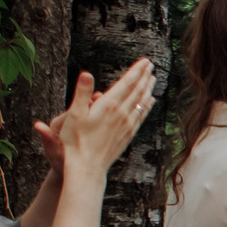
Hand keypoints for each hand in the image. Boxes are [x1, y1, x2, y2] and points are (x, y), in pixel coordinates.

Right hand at [33, 58, 155, 180]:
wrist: (88, 166)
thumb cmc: (76, 140)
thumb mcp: (74, 114)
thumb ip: (82, 93)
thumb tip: (87, 73)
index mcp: (109, 105)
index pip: (127, 83)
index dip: (137, 71)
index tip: (145, 61)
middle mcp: (122, 113)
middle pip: (137, 91)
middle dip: (144, 76)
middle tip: (150, 65)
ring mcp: (128, 124)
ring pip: (142, 102)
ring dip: (148, 89)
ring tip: (153, 79)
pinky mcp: (129, 134)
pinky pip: (142, 116)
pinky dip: (147, 105)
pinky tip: (150, 101)